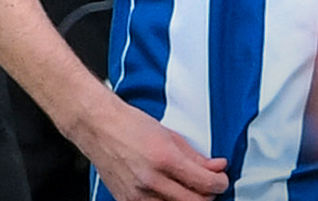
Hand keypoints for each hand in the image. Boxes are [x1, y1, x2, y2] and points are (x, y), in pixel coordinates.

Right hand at [71, 90, 229, 200]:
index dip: (220, 183)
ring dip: (188, 200)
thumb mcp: (169, 135)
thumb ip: (196, 156)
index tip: (221, 180)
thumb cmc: (128, 124)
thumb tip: (216, 168)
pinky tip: (168, 192)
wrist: (97, 125)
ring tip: (188, 189)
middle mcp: (151, 180)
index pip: (206, 184)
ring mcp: (138, 194)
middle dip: (208, 195)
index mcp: (164, 158)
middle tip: (209, 186)